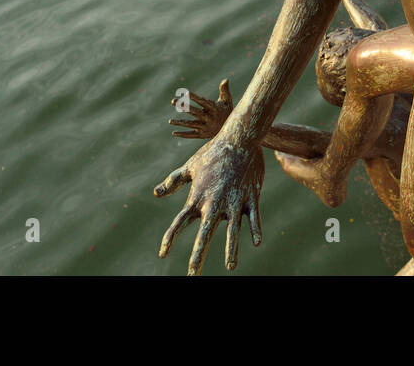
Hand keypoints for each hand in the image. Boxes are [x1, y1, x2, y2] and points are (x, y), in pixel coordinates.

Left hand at [154, 136, 264, 274]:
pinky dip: (255, 230)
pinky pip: (254, 217)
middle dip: (198, 256)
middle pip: (204, 234)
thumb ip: (173, 181)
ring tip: (230, 267)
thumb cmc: (212, 152)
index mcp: (197, 196)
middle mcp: (214, 202)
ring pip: (232, 231)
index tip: (162, 254)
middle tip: (191, 275)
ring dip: (231, 250)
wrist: (239, 138)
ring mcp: (234, 200)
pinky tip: (257, 243)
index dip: (170, 238)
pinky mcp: (251, 197)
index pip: (180, 223)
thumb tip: (155, 194)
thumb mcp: (190, 166)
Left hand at [169, 79, 233, 139]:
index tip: (185, 93)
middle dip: (184, 106)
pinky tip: (174, 133)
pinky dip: (183, 134)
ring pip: (191, 125)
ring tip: (170, 121)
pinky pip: (191, 135)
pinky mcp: (202, 135)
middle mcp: (209, 118)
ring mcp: (205, 127)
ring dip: (180, 123)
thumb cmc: (228, 112)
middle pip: (194, 112)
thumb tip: (225, 79)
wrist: (232, 130)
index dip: (194, 97)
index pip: (202, 102)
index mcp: (214, 109)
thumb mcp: (227, 101)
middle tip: (173, 101)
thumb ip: (224, 90)